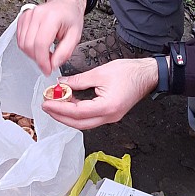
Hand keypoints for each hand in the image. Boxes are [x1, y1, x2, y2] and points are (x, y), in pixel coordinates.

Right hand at [17, 0, 85, 74]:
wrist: (65, 3)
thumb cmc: (70, 17)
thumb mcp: (75, 36)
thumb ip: (64, 52)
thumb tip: (53, 65)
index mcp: (52, 17)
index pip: (40, 44)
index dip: (43, 61)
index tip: (47, 70)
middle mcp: (37, 14)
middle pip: (29, 45)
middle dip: (38, 59)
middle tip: (48, 62)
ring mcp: (27, 15)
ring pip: (22, 44)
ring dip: (32, 54)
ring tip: (45, 52)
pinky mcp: (22, 18)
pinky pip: (19, 39)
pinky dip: (27, 47)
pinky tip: (38, 46)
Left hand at [42, 58, 158, 128]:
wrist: (147, 75)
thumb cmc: (129, 72)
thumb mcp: (100, 73)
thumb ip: (78, 80)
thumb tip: (62, 84)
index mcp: (107, 107)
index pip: (77, 112)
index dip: (59, 108)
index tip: (47, 103)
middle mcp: (109, 116)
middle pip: (79, 123)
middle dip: (60, 116)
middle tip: (47, 106)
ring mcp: (110, 117)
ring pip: (84, 122)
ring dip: (68, 115)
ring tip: (55, 104)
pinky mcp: (110, 113)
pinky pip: (90, 117)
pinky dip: (77, 112)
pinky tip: (69, 103)